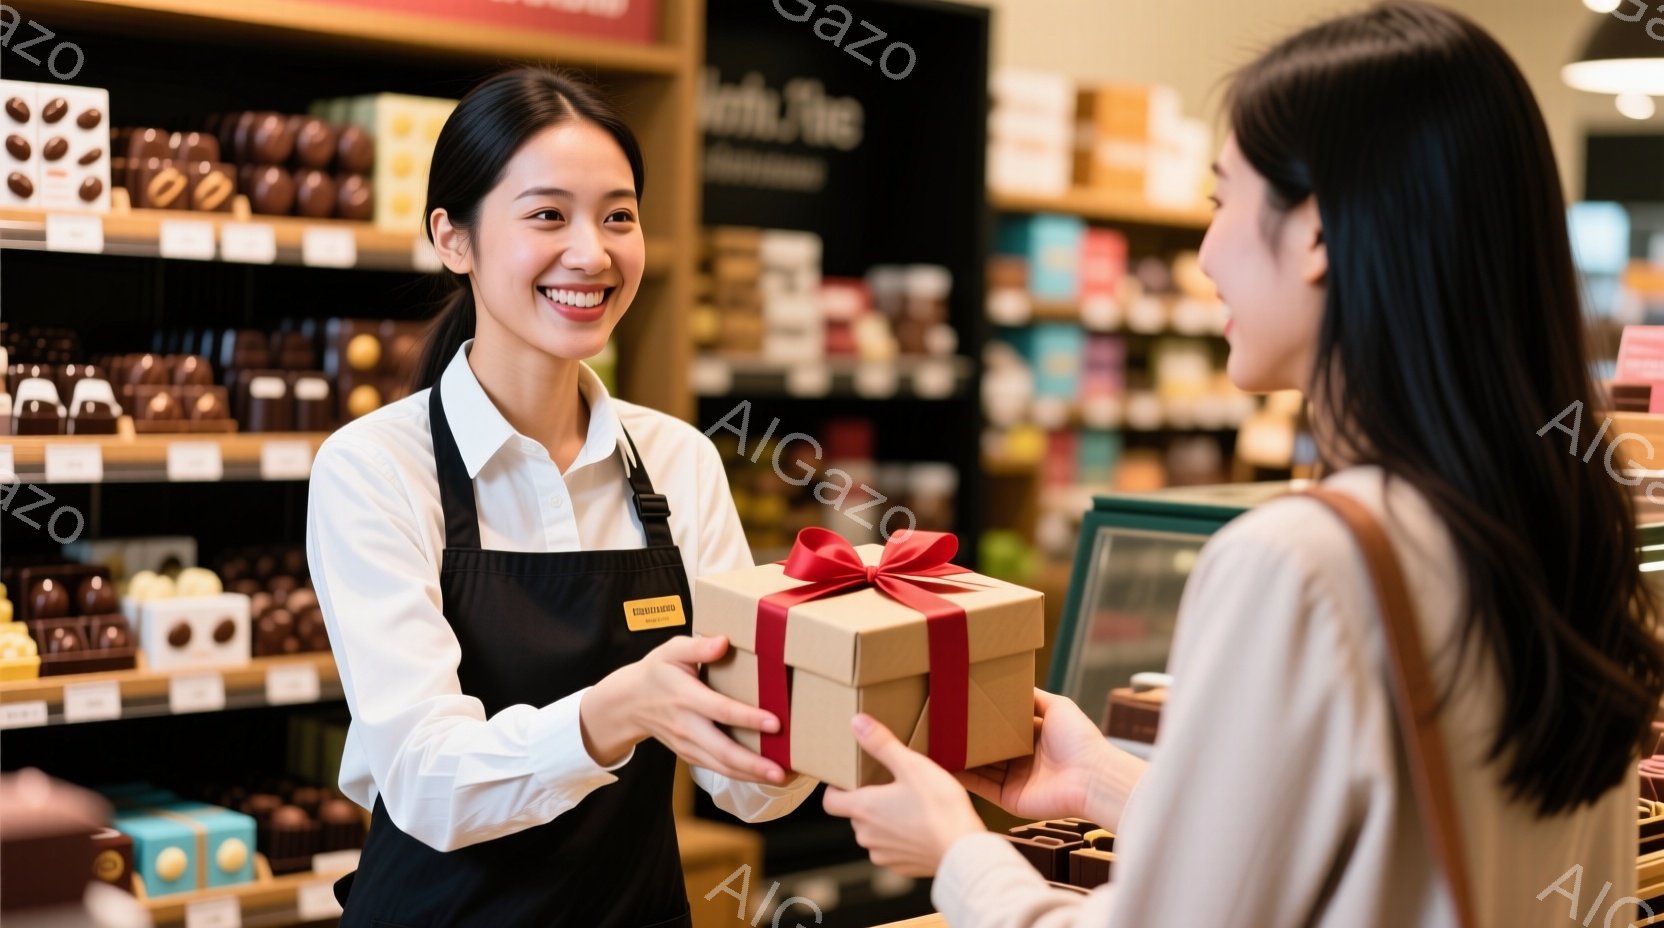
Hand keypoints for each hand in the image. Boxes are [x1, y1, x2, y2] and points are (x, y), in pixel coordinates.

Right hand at [581, 634, 786, 784]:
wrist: (629, 703)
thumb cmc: (657, 672)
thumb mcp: (671, 650)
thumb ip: (698, 646)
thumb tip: (723, 642)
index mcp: (686, 697)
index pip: (720, 710)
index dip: (748, 718)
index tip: (775, 722)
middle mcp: (687, 726)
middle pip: (722, 750)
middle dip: (753, 764)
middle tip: (781, 771)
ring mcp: (688, 745)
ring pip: (722, 766)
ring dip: (752, 775)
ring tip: (783, 778)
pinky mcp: (691, 756)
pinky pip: (719, 769)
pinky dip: (743, 775)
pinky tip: (765, 776)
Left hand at [821, 714, 985, 876]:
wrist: (963, 850)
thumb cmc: (939, 807)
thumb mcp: (912, 766)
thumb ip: (882, 744)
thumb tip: (857, 722)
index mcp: (863, 808)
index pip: (830, 801)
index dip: (836, 789)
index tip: (851, 780)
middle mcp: (866, 835)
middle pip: (855, 815)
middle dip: (869, 801)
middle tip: (892, 787)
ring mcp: (883, 854)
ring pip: (874, 834)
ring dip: (886, 822)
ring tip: (911, 807)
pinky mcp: (901, 868)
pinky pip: (893, 850)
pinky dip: (902, 839)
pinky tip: (922, 828)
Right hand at [955, 688, 1138, 825]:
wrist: (1091, 777)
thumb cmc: (1078, 739)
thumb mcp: (1057, 706)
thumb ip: (1033, 697)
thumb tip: (1012, 681)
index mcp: (1034, 737)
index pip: (1002, 727)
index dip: (983, 718)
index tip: (961, 706)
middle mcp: (1022, 759)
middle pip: (988, 747)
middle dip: (966, 738)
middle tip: (940, 723)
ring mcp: (1014, 780)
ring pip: (980, 766)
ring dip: (959, 757)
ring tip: (933, 742)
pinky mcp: (1008, 798)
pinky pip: (981, 786)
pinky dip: (962, 776)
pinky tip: (944, 763)